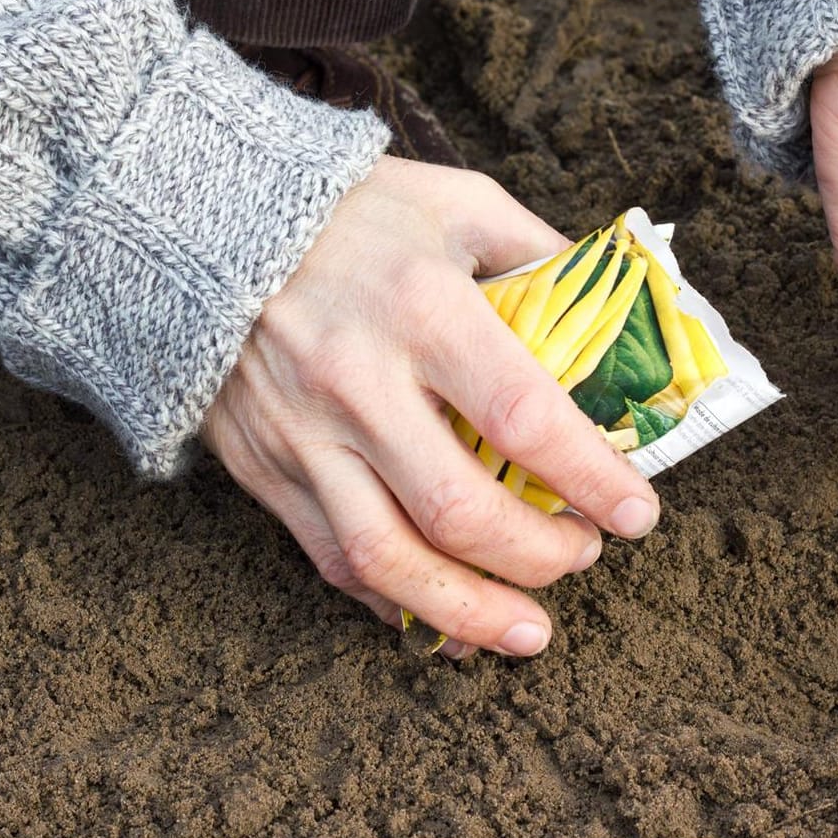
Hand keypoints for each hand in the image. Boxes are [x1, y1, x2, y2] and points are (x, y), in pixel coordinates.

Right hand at [201, 156, 659, 656]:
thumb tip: (614, 323)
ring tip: (529, 632)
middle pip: (461, 512)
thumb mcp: (459, 204)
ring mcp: (303, 435)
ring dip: (470, 613)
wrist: (199, 223)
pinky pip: (332, 558)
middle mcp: (359, 382)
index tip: (638, 512)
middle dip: (540, 555)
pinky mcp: (265, 468)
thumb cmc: (349, 212)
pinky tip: (443, 614)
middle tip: (584, 554)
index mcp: (423, 308)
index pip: (526, 418)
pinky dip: (394, 600)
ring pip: (390, 561)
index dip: (593, 478)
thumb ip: (539, 259)